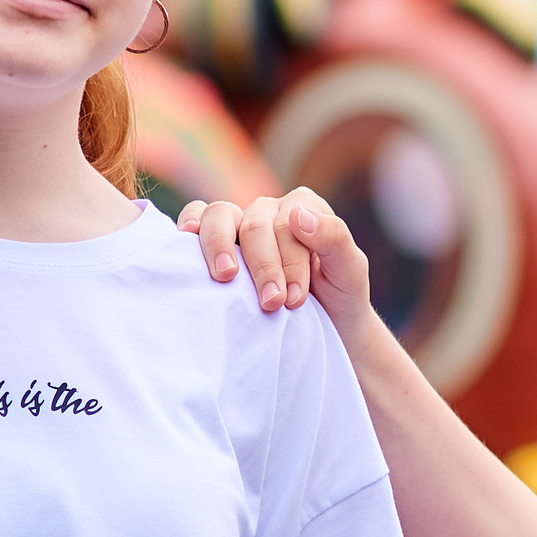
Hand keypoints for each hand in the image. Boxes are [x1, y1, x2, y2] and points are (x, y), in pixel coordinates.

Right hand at [178, 188, 377, 344]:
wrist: (325, 329)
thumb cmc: (338, 297)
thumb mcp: (350, 272)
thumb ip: (334, 239)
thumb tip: (297, 215)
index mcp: (305, 207)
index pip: (288, 222)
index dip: (290, 261)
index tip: (295, 299)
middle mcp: (270, 210)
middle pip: (255, 224)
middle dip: (264, 267)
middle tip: (273, 304)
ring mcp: (240, 223)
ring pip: (219, 216)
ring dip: (220, 246)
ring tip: (226, 276)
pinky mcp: (216, 242)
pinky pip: (196, 219)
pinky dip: (189, 224)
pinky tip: (185, 238)